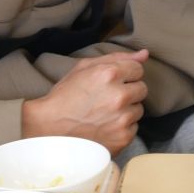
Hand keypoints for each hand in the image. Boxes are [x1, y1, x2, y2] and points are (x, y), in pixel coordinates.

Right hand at [22, 50, 148, 154]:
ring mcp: (122, 119)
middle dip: (128, 91)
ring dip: (126, 110)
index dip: (125, 75)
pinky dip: (122, 128)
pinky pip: (133, 128)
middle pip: (142, 89)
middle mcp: (119, 96)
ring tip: (104, 114)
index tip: (112, 82)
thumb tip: (144, 54)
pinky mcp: (123, 138)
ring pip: (138, 110)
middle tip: (108, 98)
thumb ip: (117, 58)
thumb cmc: (65, 96)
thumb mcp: (84, 68)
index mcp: (110, 74)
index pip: (138, 69)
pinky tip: (104, 127)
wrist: (49, 130)